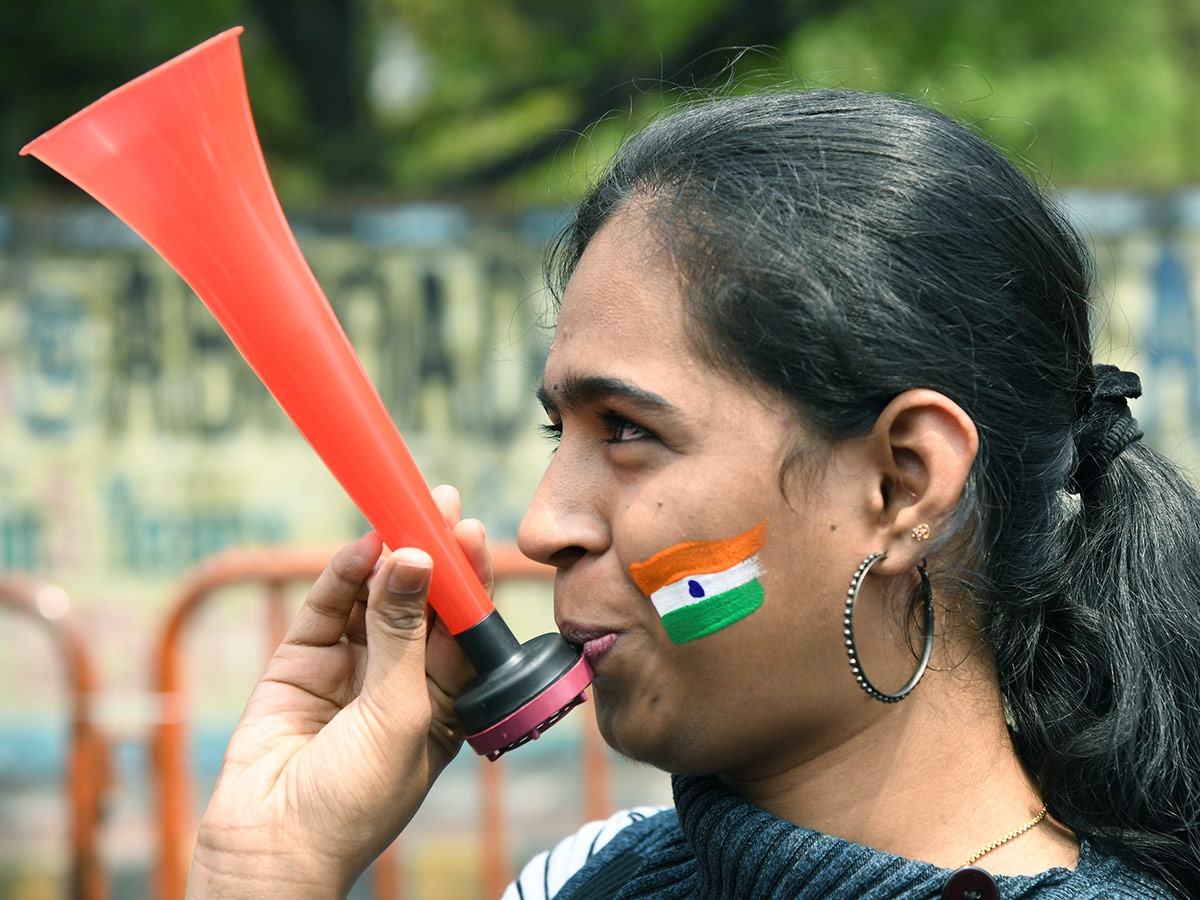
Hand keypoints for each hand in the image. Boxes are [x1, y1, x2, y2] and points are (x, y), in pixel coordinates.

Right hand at [187, 485, 485, 898]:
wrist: (273, 846)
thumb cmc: (356, 797)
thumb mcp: (397, 712)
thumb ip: (402, 634)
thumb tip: (416, 559)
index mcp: (444, 701)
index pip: (463, 628)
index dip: (469, 581)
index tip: (474, 532)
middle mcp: (401, 678)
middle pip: (422, 603)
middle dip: (434, 554)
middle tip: (443, 502)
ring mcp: (351, 667)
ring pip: (375, 598)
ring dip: (390, 557)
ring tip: (406, 512)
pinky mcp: (303, 661)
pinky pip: (329, 608)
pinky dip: (343, 576)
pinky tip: (363, 547)